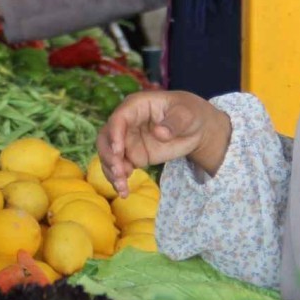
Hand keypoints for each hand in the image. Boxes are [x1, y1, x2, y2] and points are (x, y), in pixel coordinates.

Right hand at [97, 91, 232, 196]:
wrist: (194, 128)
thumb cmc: (189, 114)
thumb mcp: (187, 115)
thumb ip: (174, 123)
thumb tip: (159, 133)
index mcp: (135, 107)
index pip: (119, 119)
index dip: (115, 134)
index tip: (119, 152)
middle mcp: (125, 123)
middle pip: (106, 138)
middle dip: (109, 156)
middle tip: (120, 173)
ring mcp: (127, 140)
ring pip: (109, 155)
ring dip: (111, 171)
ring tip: (122, 188)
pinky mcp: (131, 155)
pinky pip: (118, 167)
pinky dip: (118, 179)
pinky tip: (124, 192)